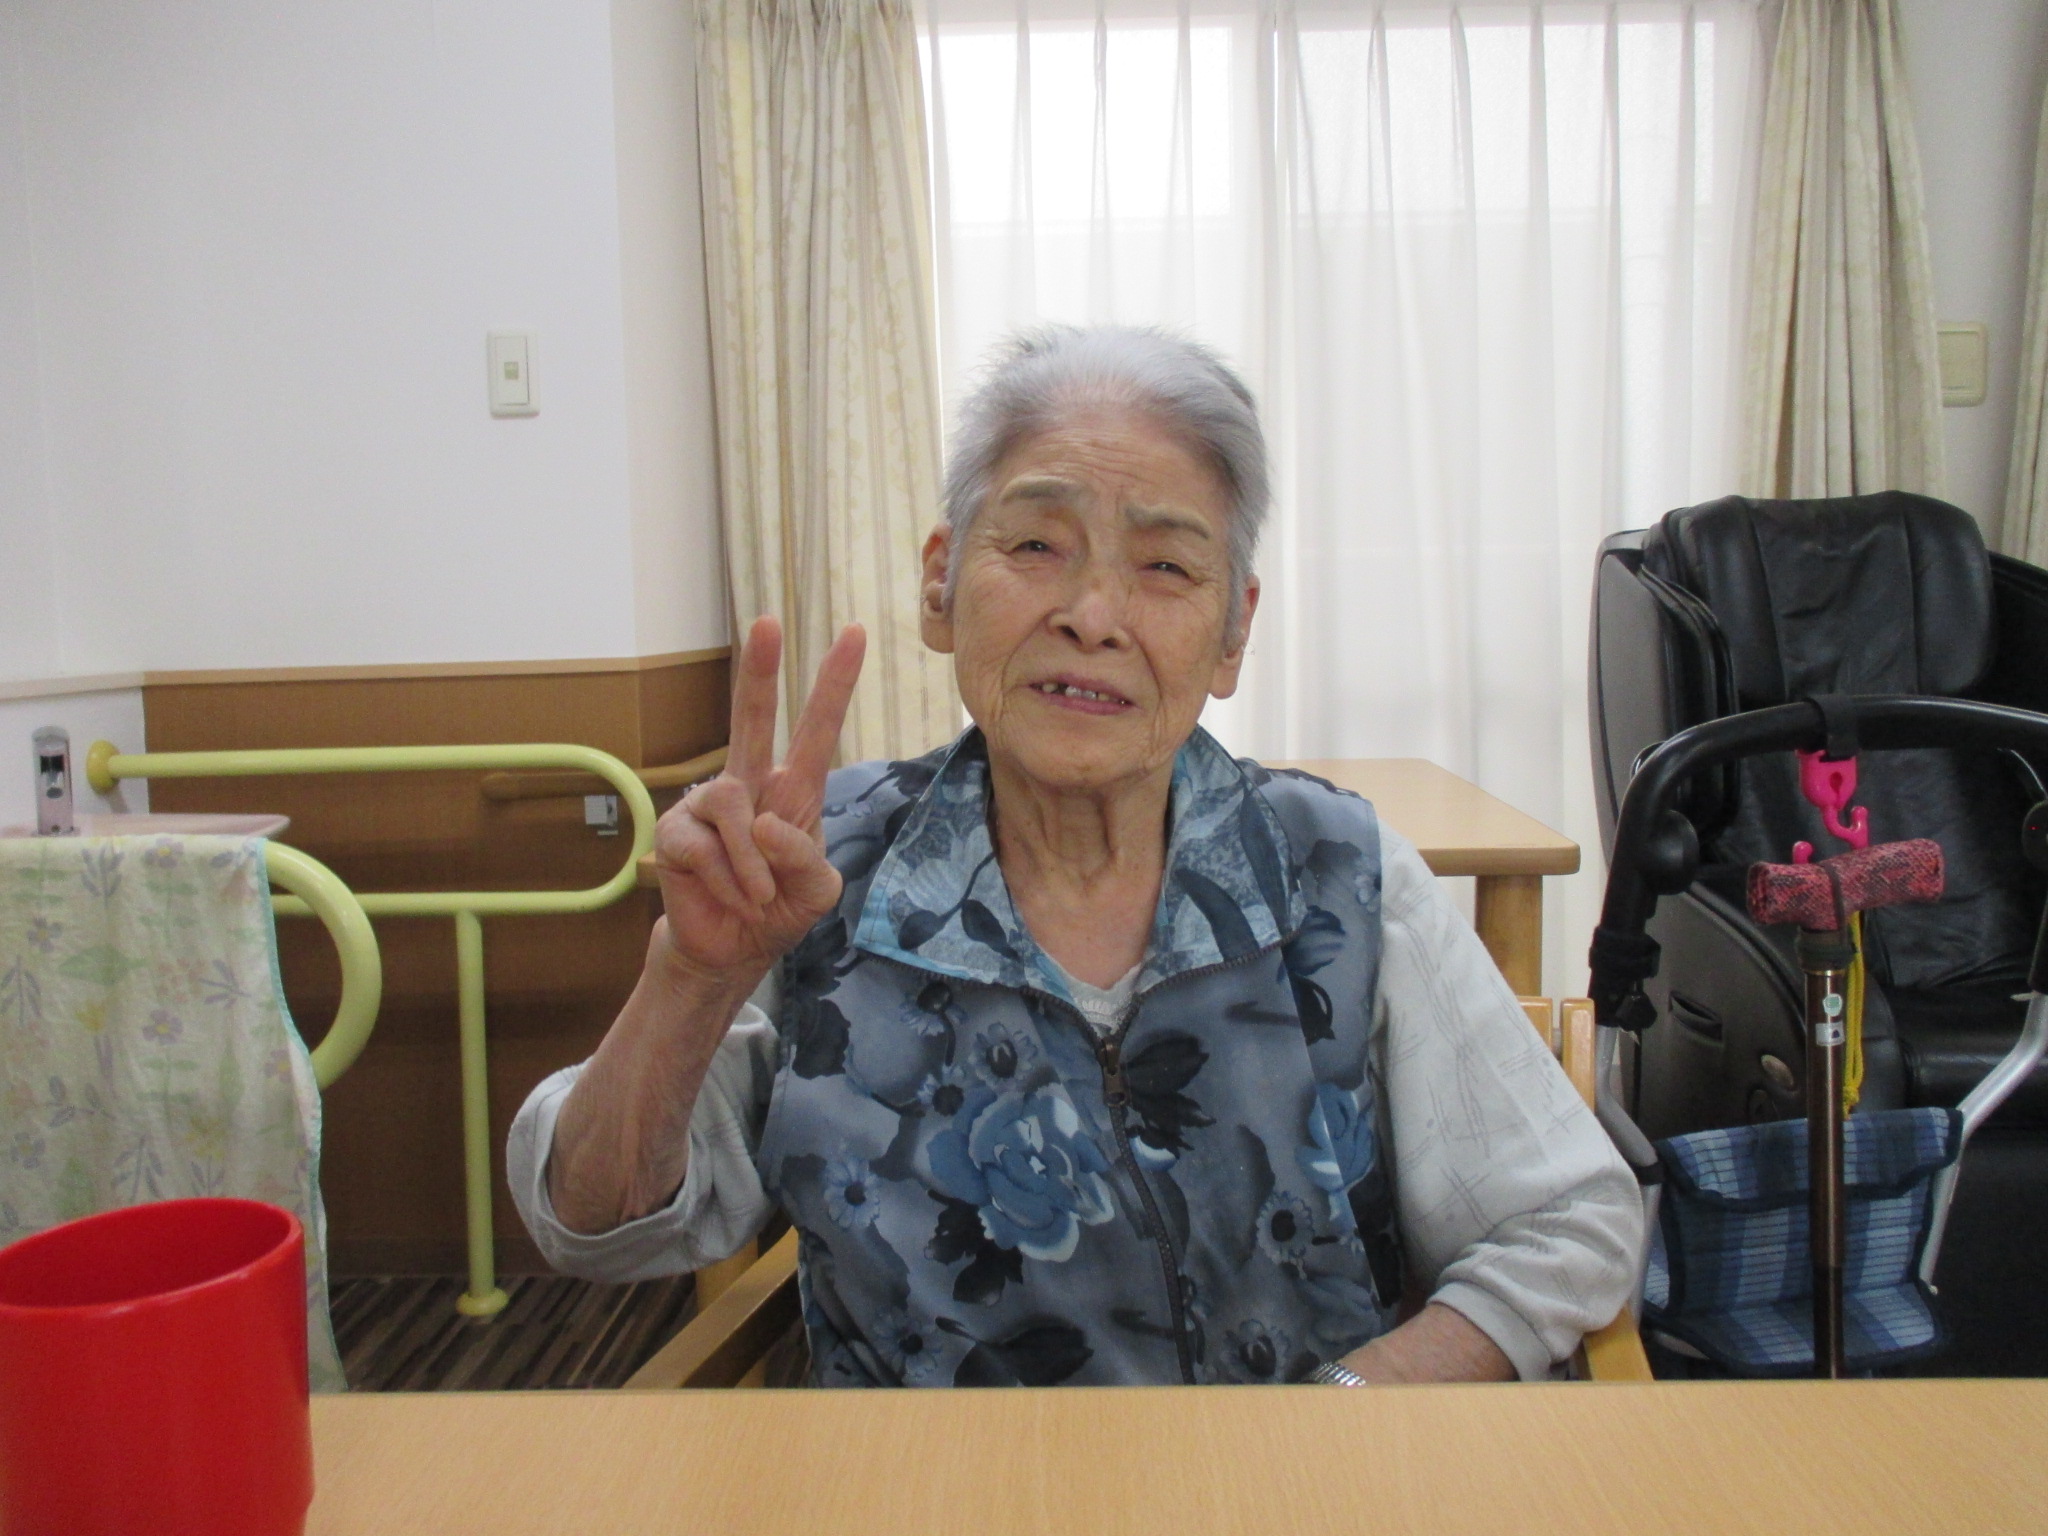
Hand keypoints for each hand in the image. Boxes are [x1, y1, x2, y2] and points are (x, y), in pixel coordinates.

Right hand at [652, 615, 866, 979]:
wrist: (731, 949)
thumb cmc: (778, 908)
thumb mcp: (817, 891)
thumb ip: (806, 860)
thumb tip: (764, 825)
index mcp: (792, 789)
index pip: (816, 729)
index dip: (834, 683)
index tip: (855, 632)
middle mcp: (749, 784)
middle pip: (751, 717)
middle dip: (759, 669)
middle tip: (768, 621)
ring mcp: (707, 803)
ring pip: (732, 805)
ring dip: (752, 864)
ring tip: (758, 895)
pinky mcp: (675, 831)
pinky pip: (704, 846)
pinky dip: (727, 880)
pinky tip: (730, 896)